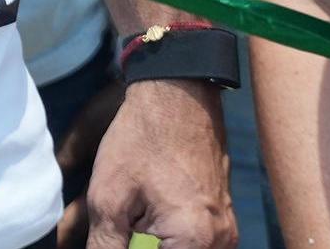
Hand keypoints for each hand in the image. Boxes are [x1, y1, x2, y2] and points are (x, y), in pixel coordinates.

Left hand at [77, 75, 234, 248]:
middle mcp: (219, 242)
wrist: (178, 96)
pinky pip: (191, 244)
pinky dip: (165, 237)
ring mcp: (225, 232)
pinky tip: (146, 215)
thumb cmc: (143, 139)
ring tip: (134, 216)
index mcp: (194, 240)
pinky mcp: (221, 222)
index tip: (114, 235)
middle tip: (124, 221)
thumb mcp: (109, 199)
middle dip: (136, 244)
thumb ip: (104, 246)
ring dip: (150, 241)